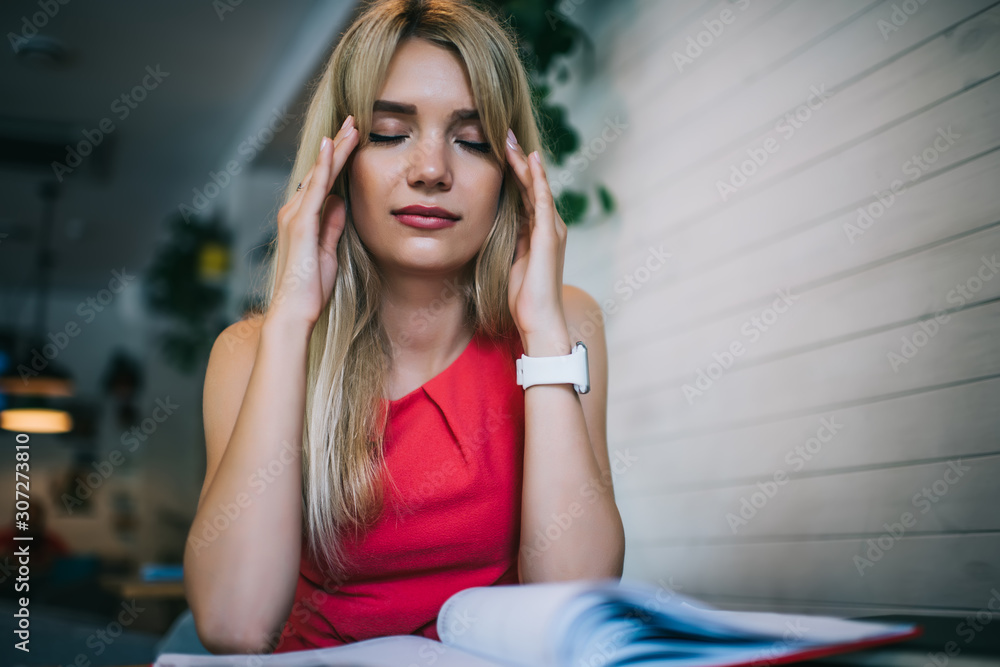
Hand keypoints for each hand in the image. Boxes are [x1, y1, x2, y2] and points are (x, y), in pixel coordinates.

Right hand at [269, 115, 358, 330]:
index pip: (324, 182)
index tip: (354, 139)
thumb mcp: (329, 252)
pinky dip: (324, 165)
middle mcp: (295, 212)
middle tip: (354, 120)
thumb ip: (333, 226)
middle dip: (339, 145)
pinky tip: (331, 145)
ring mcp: (296, 215)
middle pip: (321, 171)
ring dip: (336, 148)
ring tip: (351, 125)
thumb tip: (340, 203)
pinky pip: (315, 188)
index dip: (339, 160)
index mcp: (304, 219)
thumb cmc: (310, 289)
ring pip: (320, 173)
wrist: (294, 311)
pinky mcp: (301, 223)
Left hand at [504, 129, 569, 348]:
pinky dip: (537, 178)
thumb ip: (509, 242)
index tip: (499, 150)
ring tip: (510, 139)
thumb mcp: (510, 262)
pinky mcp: (549, 235)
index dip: (514, 172)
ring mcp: (552, 229)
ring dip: (524, 162)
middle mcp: (550, 226)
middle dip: (518, 160)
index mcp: (539, 232)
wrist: (538, 320)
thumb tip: (495, 226)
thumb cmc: (523, 299)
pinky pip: (542, 200)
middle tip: (504, 133)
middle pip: (532, 185)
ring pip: (537, 187)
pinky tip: (530, 160)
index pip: (526, 194)